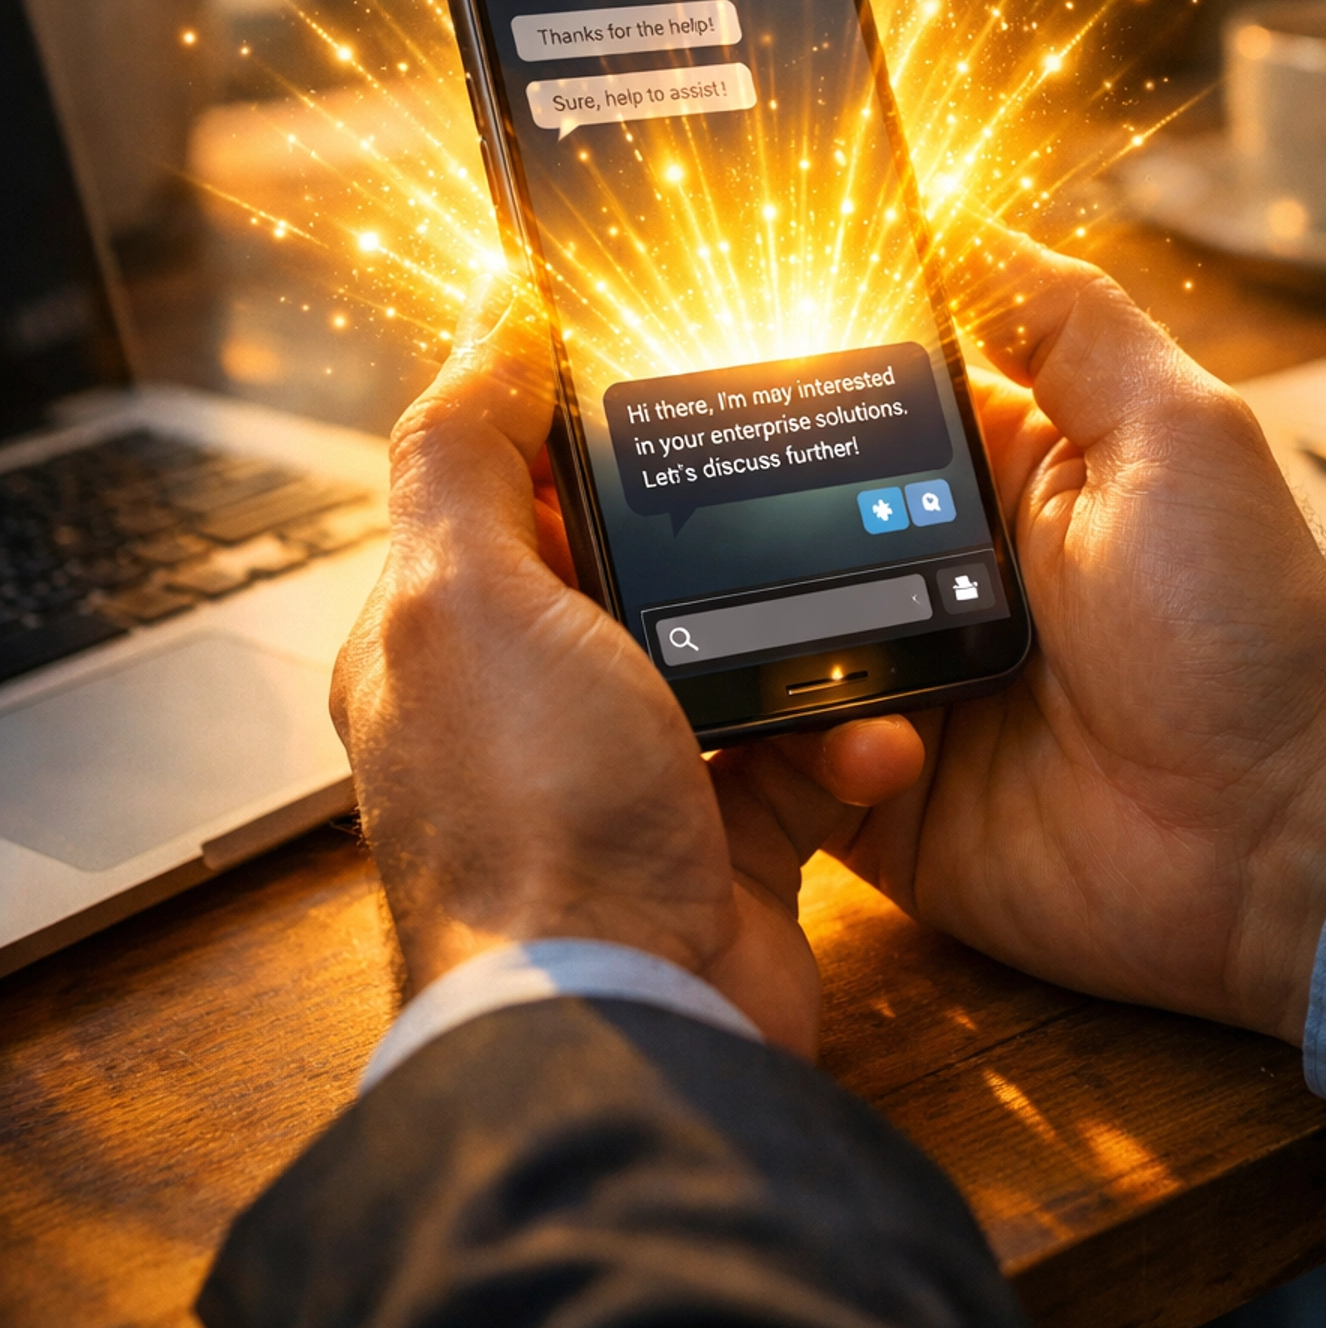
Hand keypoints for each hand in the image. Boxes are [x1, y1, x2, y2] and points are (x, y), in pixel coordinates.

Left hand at [330, 277, 919, 1057]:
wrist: (633, 1019)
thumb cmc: (525, 819)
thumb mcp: (467, 594)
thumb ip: (466, 445)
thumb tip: (491, 308)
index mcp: (450, 635)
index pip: (510, 486)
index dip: (579, 420)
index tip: (667, 355)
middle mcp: (536, 702)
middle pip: (642, 563)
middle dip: (726, 527)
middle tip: (804, 466)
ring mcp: (637, 773)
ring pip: (744, 651)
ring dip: (814, 632)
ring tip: (869, 598)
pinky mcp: (731, 838)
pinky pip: (810, 752)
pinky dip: (854, 738)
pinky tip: (875, 734)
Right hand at [769, 241, 1325, 1045]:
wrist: (1271, 842)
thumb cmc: (1247, 635)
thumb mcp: (1178, 438)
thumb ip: (1073, 327)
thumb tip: (967, 213)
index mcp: (998, 480)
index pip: (865, 410)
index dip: (795, 386)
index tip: (711, 362)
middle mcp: (932, 577)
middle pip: (787, 528)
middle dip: (733, 523)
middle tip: (669, 514)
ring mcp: (898, 688)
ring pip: (759, 644)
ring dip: (747, 638)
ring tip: (761, 636)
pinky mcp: (876, 797)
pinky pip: (778, 766)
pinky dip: (770, 750)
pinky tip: (828, 739)